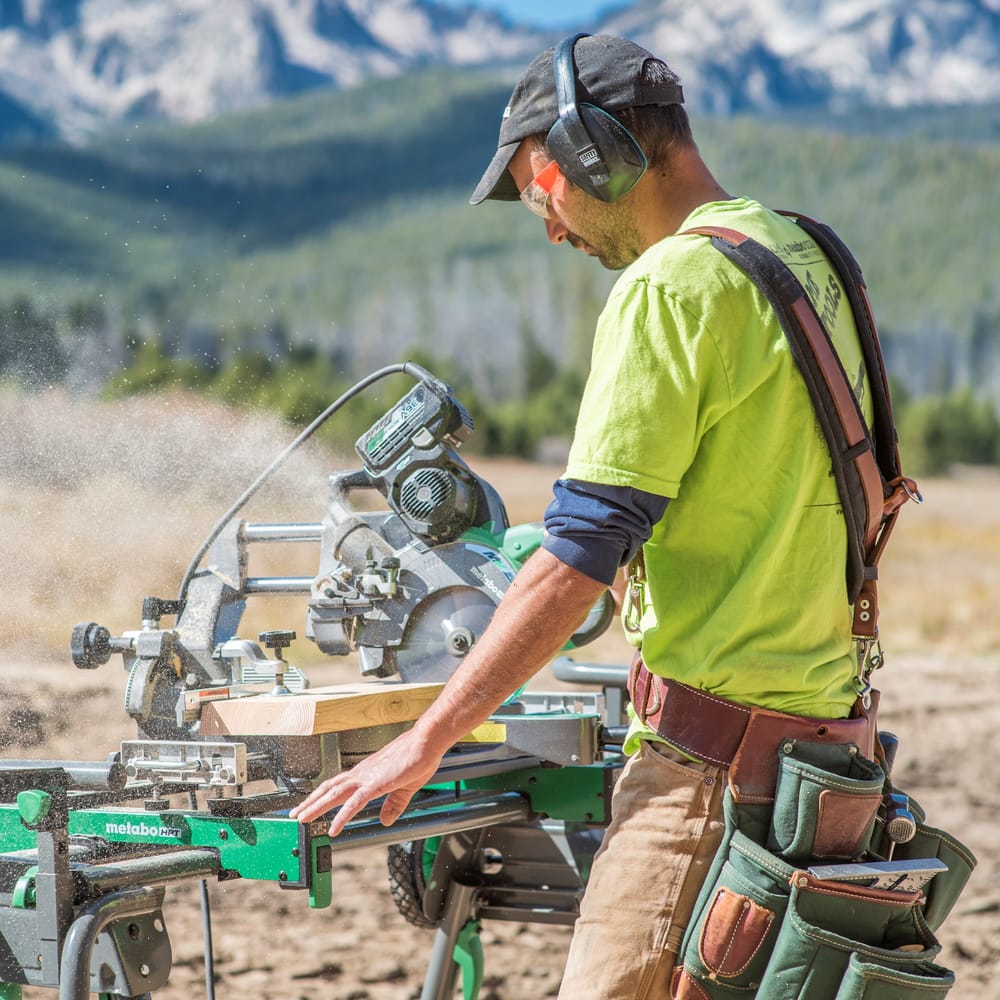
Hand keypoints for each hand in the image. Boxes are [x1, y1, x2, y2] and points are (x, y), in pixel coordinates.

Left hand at [289, 727, 445, 836]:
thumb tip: (385, 819)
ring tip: (302, 818)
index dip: (322, 795)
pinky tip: (334, 828)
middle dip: (311, 802)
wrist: (426, 742)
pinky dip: (342, 816)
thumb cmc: (417, 758)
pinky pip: (354, 803)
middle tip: (295, 814)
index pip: (338, 785)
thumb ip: (394, 805)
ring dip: (316, 806)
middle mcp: (362, 774)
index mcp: (367, 774)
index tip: (310, 804)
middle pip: (329, 789)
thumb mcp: (405, 787)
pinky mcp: (376, 784)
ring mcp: (367, 778)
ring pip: (335, 794)